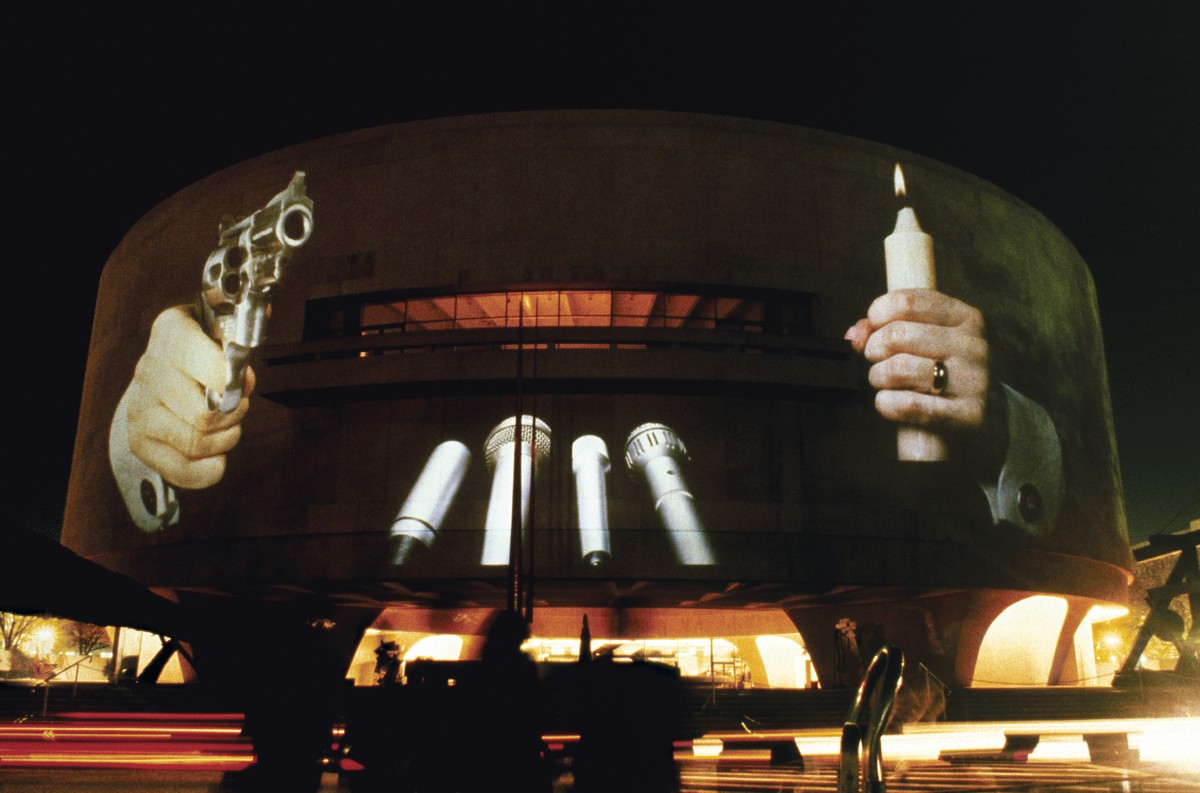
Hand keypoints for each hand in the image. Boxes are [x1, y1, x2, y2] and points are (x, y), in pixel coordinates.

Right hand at [125, 306, 254, 488]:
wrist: (168, 373)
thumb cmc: (203, 354)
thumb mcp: (223, 336)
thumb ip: (242, 345)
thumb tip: (250, 360)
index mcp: (172, 332)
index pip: (213, 367)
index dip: (236, 382)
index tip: (244, 382)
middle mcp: (149, 368)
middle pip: (207, 413)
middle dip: (234, 413)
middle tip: (235, 405)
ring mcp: (140, 406)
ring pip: (197, 441)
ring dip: (224, 439)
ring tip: (223, 424)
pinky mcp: (139, 439)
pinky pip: (183, 470)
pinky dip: (209, 469)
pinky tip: (214, 453)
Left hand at [844, 289, 988, 430]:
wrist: (988, 415)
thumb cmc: (942, 369)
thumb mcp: (923, 338)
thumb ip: (883, 328)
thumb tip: (854, 334)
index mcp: (965, 317)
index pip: (905, 303)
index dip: (877, 316)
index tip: (875, 329)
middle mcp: (973, 345)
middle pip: (896, 335)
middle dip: (873, 350)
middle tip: (877, 361)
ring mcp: (974, 380)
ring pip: (899, 368)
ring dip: (878, 377)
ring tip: (883, 383)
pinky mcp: (968, 415)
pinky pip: (909, 405)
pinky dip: (886, 404)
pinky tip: (887, 402)